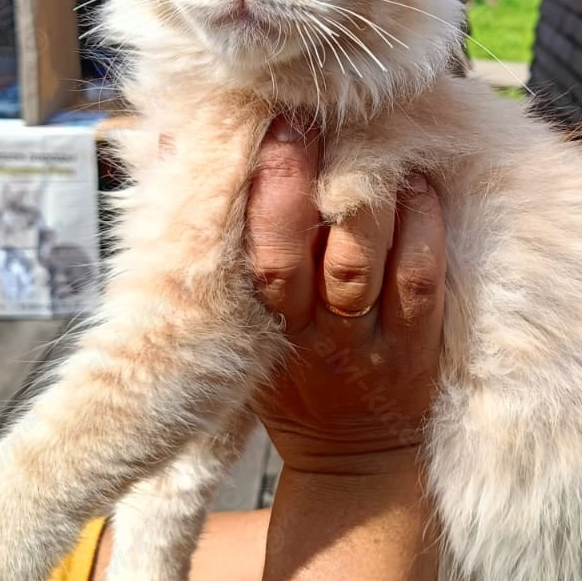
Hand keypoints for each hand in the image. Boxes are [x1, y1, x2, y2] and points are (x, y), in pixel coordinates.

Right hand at [246, 118, 445, 473]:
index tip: (266, 125)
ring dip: (365, 198)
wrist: (357, 463)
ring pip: (361, 263)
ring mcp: (367, 339)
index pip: (252, 254)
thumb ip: (212, 244)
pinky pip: (420, 280)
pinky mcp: (418, 345)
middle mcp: (310, 332)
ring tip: (372, 139)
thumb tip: (159, 144)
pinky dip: (422, 227)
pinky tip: (420, 184)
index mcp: (264, 322)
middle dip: (297, 182)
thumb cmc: (293, 376)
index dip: (259, 190)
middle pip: (296, 254)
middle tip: (305, 117)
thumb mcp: (238, 322)